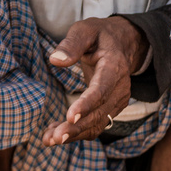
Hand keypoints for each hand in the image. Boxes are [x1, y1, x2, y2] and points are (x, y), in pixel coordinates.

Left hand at [43, 16, 147, 145]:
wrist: (121, 43)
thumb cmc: (99, 35)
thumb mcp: (85, 30)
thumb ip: (72, 43)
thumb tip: (55, 60)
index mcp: (114, 66)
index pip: (102, 89)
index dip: (87, 104)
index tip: (70, 117)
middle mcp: (120, 87)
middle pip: (99, 112)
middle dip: (77, 127)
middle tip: (54, 137)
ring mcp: (117, 100)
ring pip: (97, 124)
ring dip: (74, 134)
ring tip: (49, 139)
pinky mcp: (111, 108)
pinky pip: (95, 125)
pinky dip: (77, 133)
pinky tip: (54, 133)